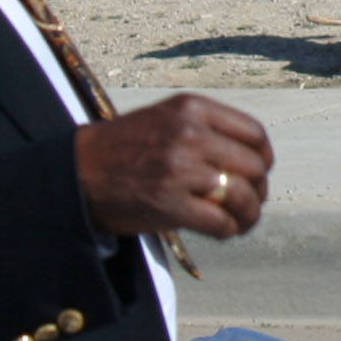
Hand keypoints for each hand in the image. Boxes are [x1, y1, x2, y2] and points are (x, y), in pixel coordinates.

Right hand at [78, 94, 272, 241]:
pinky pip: (220, 222)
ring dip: (249, 214)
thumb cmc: (123, 148)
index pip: (253, 133)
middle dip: (258, 189)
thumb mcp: (165, 119)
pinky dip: (229, 231)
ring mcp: (180, 170)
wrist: (76, 173)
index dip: (263, 157)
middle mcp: (189, 134)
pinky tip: (224, 232)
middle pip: (253, 166)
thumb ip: (206, 129)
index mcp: (191, 108)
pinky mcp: (170, 205)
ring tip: (243, 221)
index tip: (260, 172)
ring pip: (243, 196)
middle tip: (251, 202)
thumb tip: (253, 157)